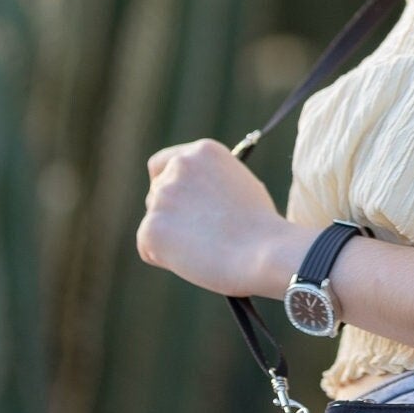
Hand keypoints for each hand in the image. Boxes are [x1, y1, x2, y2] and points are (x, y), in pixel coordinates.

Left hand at [136, 138, 288, 297]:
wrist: (266, 253)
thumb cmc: (262, 228)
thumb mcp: (240, 186)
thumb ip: (210, 184)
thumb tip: (192, 200)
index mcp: (202, 152)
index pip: (161, 164)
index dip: (166, 185)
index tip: (176, 204)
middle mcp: (179, 167)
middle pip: (155, 195)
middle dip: (171, 216)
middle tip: (202, 237)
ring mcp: (162, 196)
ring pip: (154, 223)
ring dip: (171, 239)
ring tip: (206, 249)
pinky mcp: (152, 227)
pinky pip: (147, 248)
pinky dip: (165, 259)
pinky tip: (195, 260)